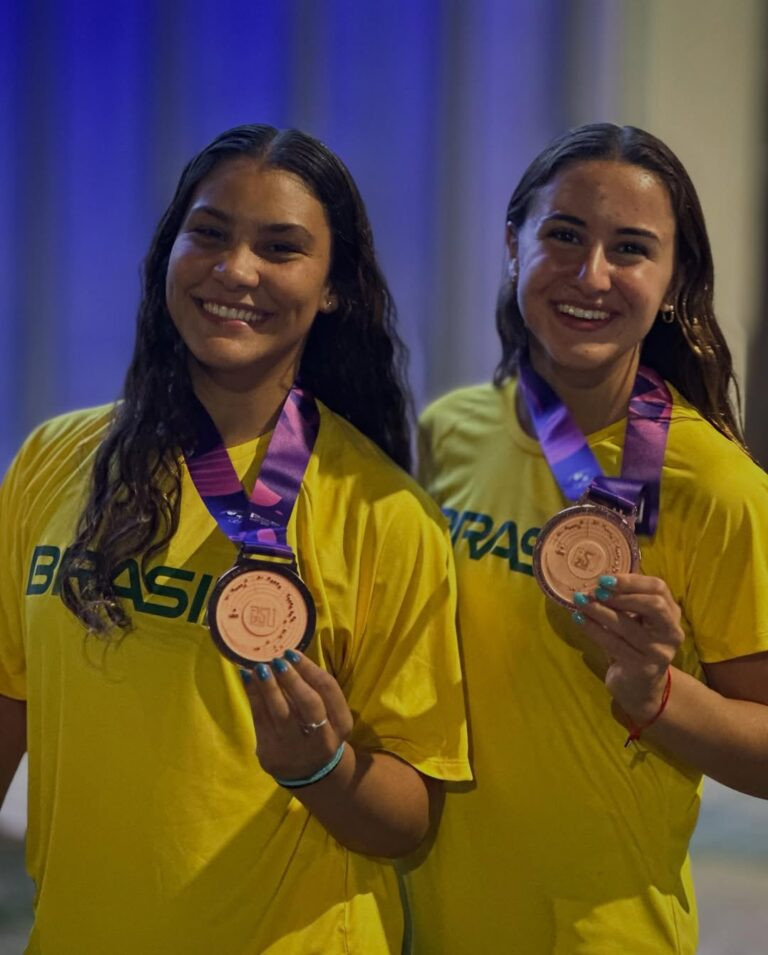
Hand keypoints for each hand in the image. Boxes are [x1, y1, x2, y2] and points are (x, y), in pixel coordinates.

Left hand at [241, 651, 353, 781]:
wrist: (309, 773)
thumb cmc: (318, 730)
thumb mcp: (329, 715)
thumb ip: (314, 689)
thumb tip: (287, 656)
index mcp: (341, 724)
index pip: (329, 690)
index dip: (310, 669)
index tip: (292, 653)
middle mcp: (323, 738)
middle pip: (309, 704)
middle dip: (292, 679)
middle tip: (277, 660)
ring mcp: (296, 749)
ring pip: (281, 713)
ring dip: (269, 687)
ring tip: (259, 667)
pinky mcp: (272, 755)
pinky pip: (260, 721)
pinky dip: (253, 696)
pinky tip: (247, 678)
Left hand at [572, 573, 683, 721]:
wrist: (640, 687)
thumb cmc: (634, 645)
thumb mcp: (637, 620)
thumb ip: (626, 600)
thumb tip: (596, 582)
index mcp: (671, 613)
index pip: (658, 588)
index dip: (631, 581)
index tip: (604, 579)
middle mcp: (670, 631)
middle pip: (653, 605)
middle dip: (620, 595)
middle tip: (593, 591)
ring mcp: (659, 651)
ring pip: (627, 625)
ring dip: (599, 611)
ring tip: (580, 602)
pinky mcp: (643, 668)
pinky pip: (614, 644)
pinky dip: (594, 629)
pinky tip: (579, 620)